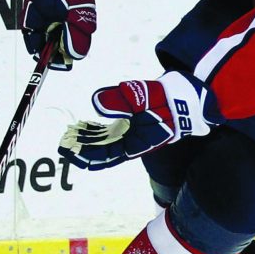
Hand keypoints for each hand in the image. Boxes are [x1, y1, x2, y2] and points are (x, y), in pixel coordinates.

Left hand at [59, 72, 218, 169]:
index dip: (84, 155)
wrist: (192, 97)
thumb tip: (95, 101)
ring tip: (71, 131)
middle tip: (62, 141)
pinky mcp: (134, 125)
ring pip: (104, 141)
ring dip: (87, 138)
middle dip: (81, 147)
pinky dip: (97, 129)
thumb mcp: (146, 97)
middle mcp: (132, 143)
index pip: (104, 157)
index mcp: (135, 144)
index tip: (67, 150)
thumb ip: (120, 99)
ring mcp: (133, 135)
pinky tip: (86, 123)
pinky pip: (111, 132)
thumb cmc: (172, 100)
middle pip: (101, 151)